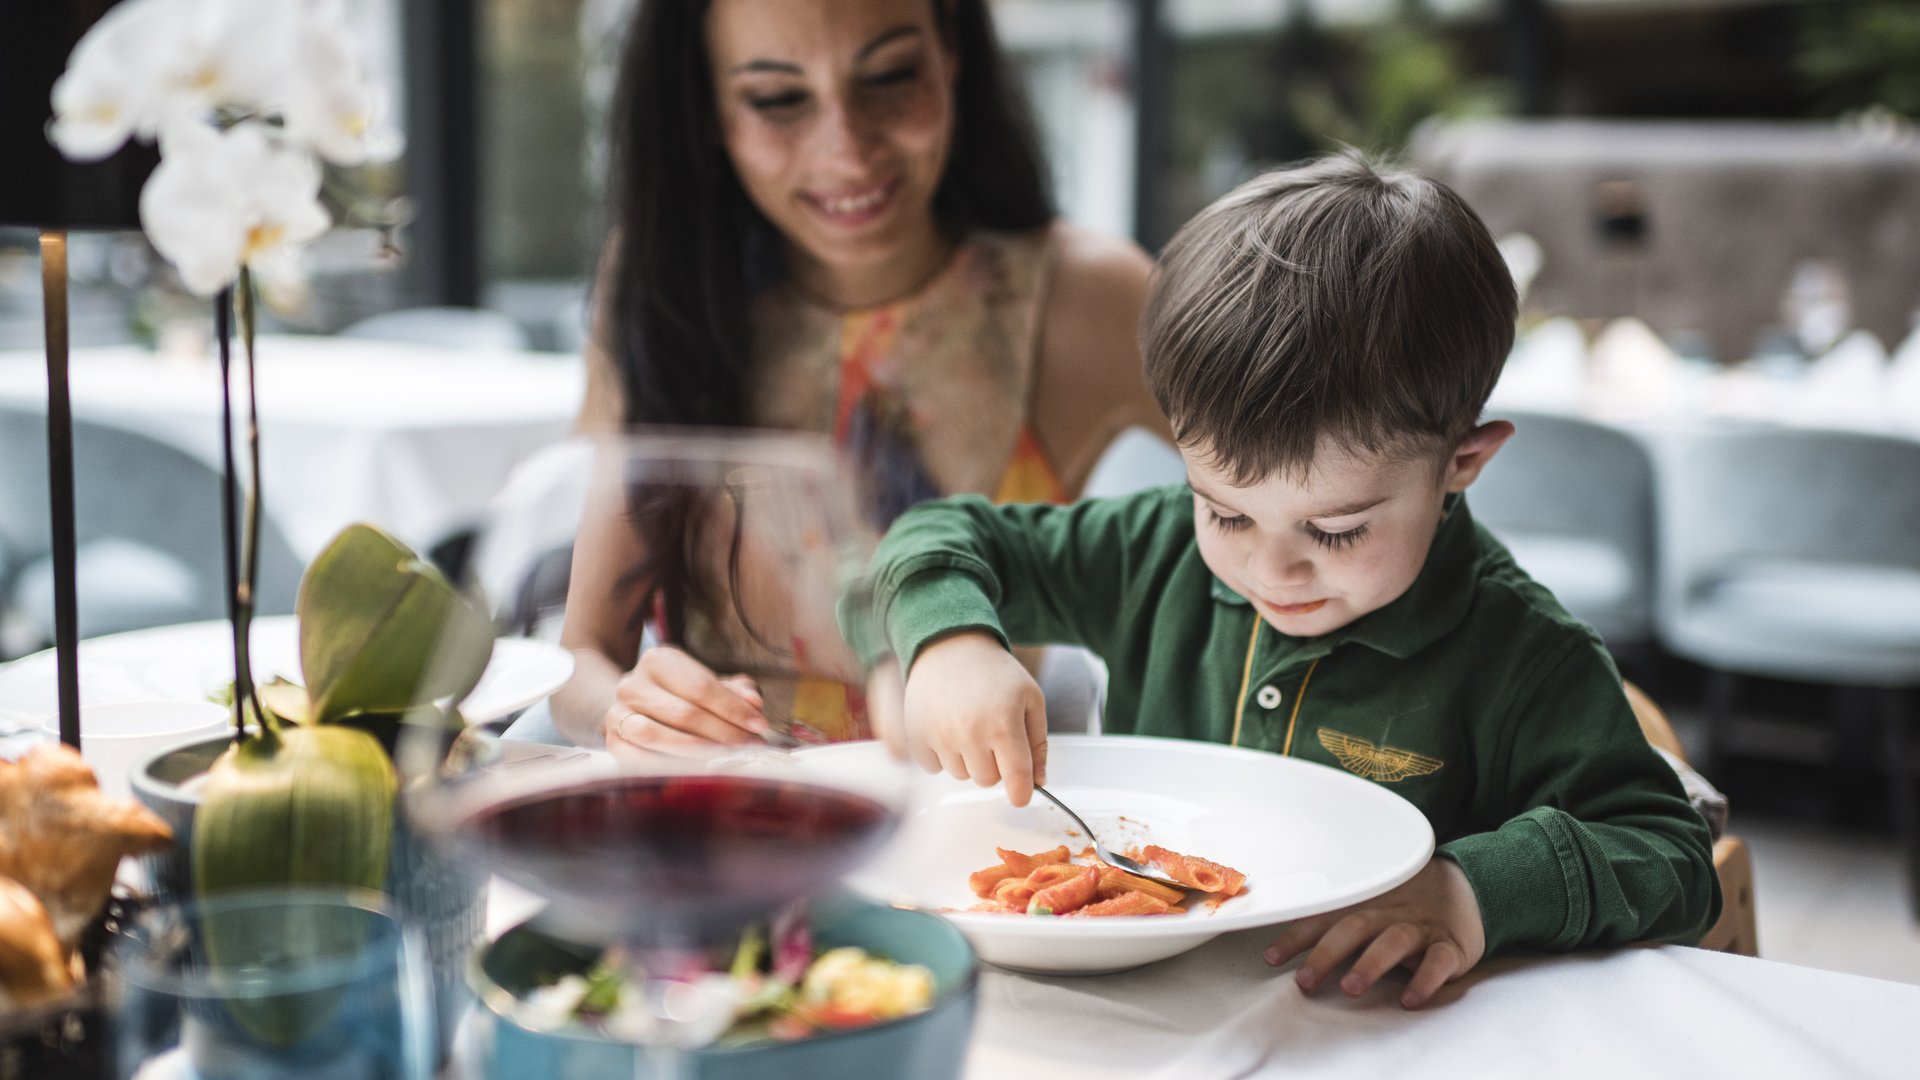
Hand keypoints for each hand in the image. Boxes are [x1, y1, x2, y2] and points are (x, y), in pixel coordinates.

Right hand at [601, 645, 768, 760]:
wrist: (631, 706)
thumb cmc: (680, 695)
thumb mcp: (705, 683)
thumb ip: (732, 691)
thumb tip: (754, 703)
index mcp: (658, 661)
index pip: (701, 686)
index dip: (733, 708)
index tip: (760, 725)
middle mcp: (632, 685)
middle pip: (683, 713)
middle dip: (723, 734)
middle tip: (751, 747)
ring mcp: (617, 714)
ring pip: (657, 736)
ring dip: (697, 753)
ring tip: (727, 760)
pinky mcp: (612, 742)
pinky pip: (638, 760)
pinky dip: (668, 767)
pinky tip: (695, 771)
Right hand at [898, 632, 1047, 806]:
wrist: (949, 646)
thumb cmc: (994, 672)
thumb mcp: (1030, 698)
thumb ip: (1038, 742)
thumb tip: (1038, 781)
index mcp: (1004, 724)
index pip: (1017, 780)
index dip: (1022, 793)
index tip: (1021, 794)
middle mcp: (971, 733)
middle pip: (987, 781)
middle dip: (993, 765)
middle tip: (991, 735)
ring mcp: (940, 736)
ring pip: (960, 776)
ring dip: (967, 759)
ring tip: (968, 725)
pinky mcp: (916, 735)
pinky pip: (933, 768)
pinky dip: (941, 755)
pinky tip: (946, 727)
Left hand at [1263, 856, 1484, 1008]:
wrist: (1468, 890)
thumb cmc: (1405, 905)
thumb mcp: (1371, 906)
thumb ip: (1335, 923)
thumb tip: (1284, 946)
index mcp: (1365, 904)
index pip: (1324, 918)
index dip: (1297, 937)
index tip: (1272, 958)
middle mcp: (1389, 913)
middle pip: (1355, 927)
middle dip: (1327, 953)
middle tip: (1305, 980)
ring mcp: (1421, 928)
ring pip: (1394, 941)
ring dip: (1370, 964)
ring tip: (1350, 987)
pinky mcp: (1451, 945)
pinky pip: (1439, 961)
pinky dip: (1424, 979)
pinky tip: (1409, 998)